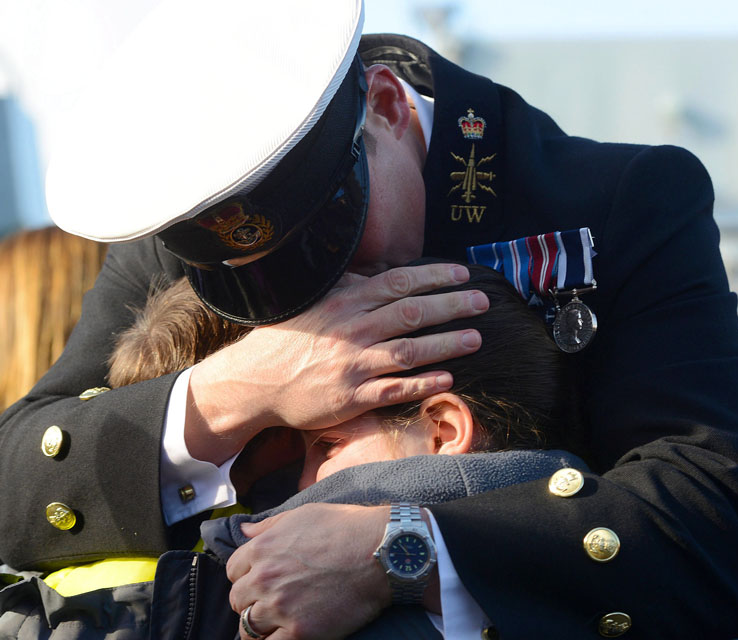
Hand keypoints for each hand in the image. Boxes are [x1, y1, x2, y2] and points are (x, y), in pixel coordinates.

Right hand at [185, 263, 487, 462]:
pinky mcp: (351, 397)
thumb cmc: (286, 339)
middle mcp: (351, 330)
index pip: (398, 283)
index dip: (434, 278)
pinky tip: (448, 378)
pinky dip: (423, 383)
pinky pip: (394, 389)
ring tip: (476, 338)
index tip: (462, 275)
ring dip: (446, 344)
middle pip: (411, 313)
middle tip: (482, 302)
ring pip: (409, 350)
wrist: (255, 382)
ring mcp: (352, 365)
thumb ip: (348, 286)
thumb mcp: (313, 301)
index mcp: (344, 301)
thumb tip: (380, 270)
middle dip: (451, 306)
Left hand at [228, 503, 390, 639]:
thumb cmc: (346, 528)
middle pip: (237, 600)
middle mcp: (264, 578)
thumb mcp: (303, 515)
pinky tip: (285, 637)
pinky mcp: (300, 631)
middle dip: (251, 601)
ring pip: (248, 627)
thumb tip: (244, 531)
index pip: (233, 571)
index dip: (246, 576)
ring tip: (275, 624)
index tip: (260, 581)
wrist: (381, 553)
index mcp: (261, 548)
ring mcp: (280, 606)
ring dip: (258, 626)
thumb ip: (268, 526)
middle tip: (270, 603)